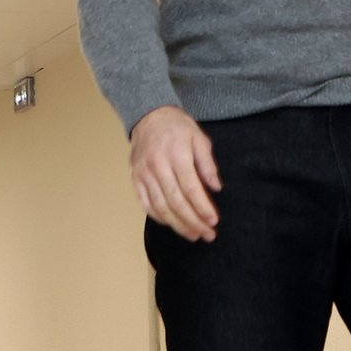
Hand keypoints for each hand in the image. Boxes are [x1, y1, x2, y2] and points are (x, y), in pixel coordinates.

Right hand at [130, 105, 221, 241]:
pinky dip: (159, 217)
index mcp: (176, 154)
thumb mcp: (199, 138)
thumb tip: (216, 187)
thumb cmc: (177, 127)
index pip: (190, 188)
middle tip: (207, 234)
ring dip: (177, 225)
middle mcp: (158, 165)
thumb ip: (207, 163)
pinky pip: (146, 204)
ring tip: (193, 235)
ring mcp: (143, 173)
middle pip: (175, 201)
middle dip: (192, 221)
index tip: (213, 221)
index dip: (202, 207)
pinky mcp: (135, 179)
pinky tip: (172, 224)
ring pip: (160, 206)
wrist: (148, 116)